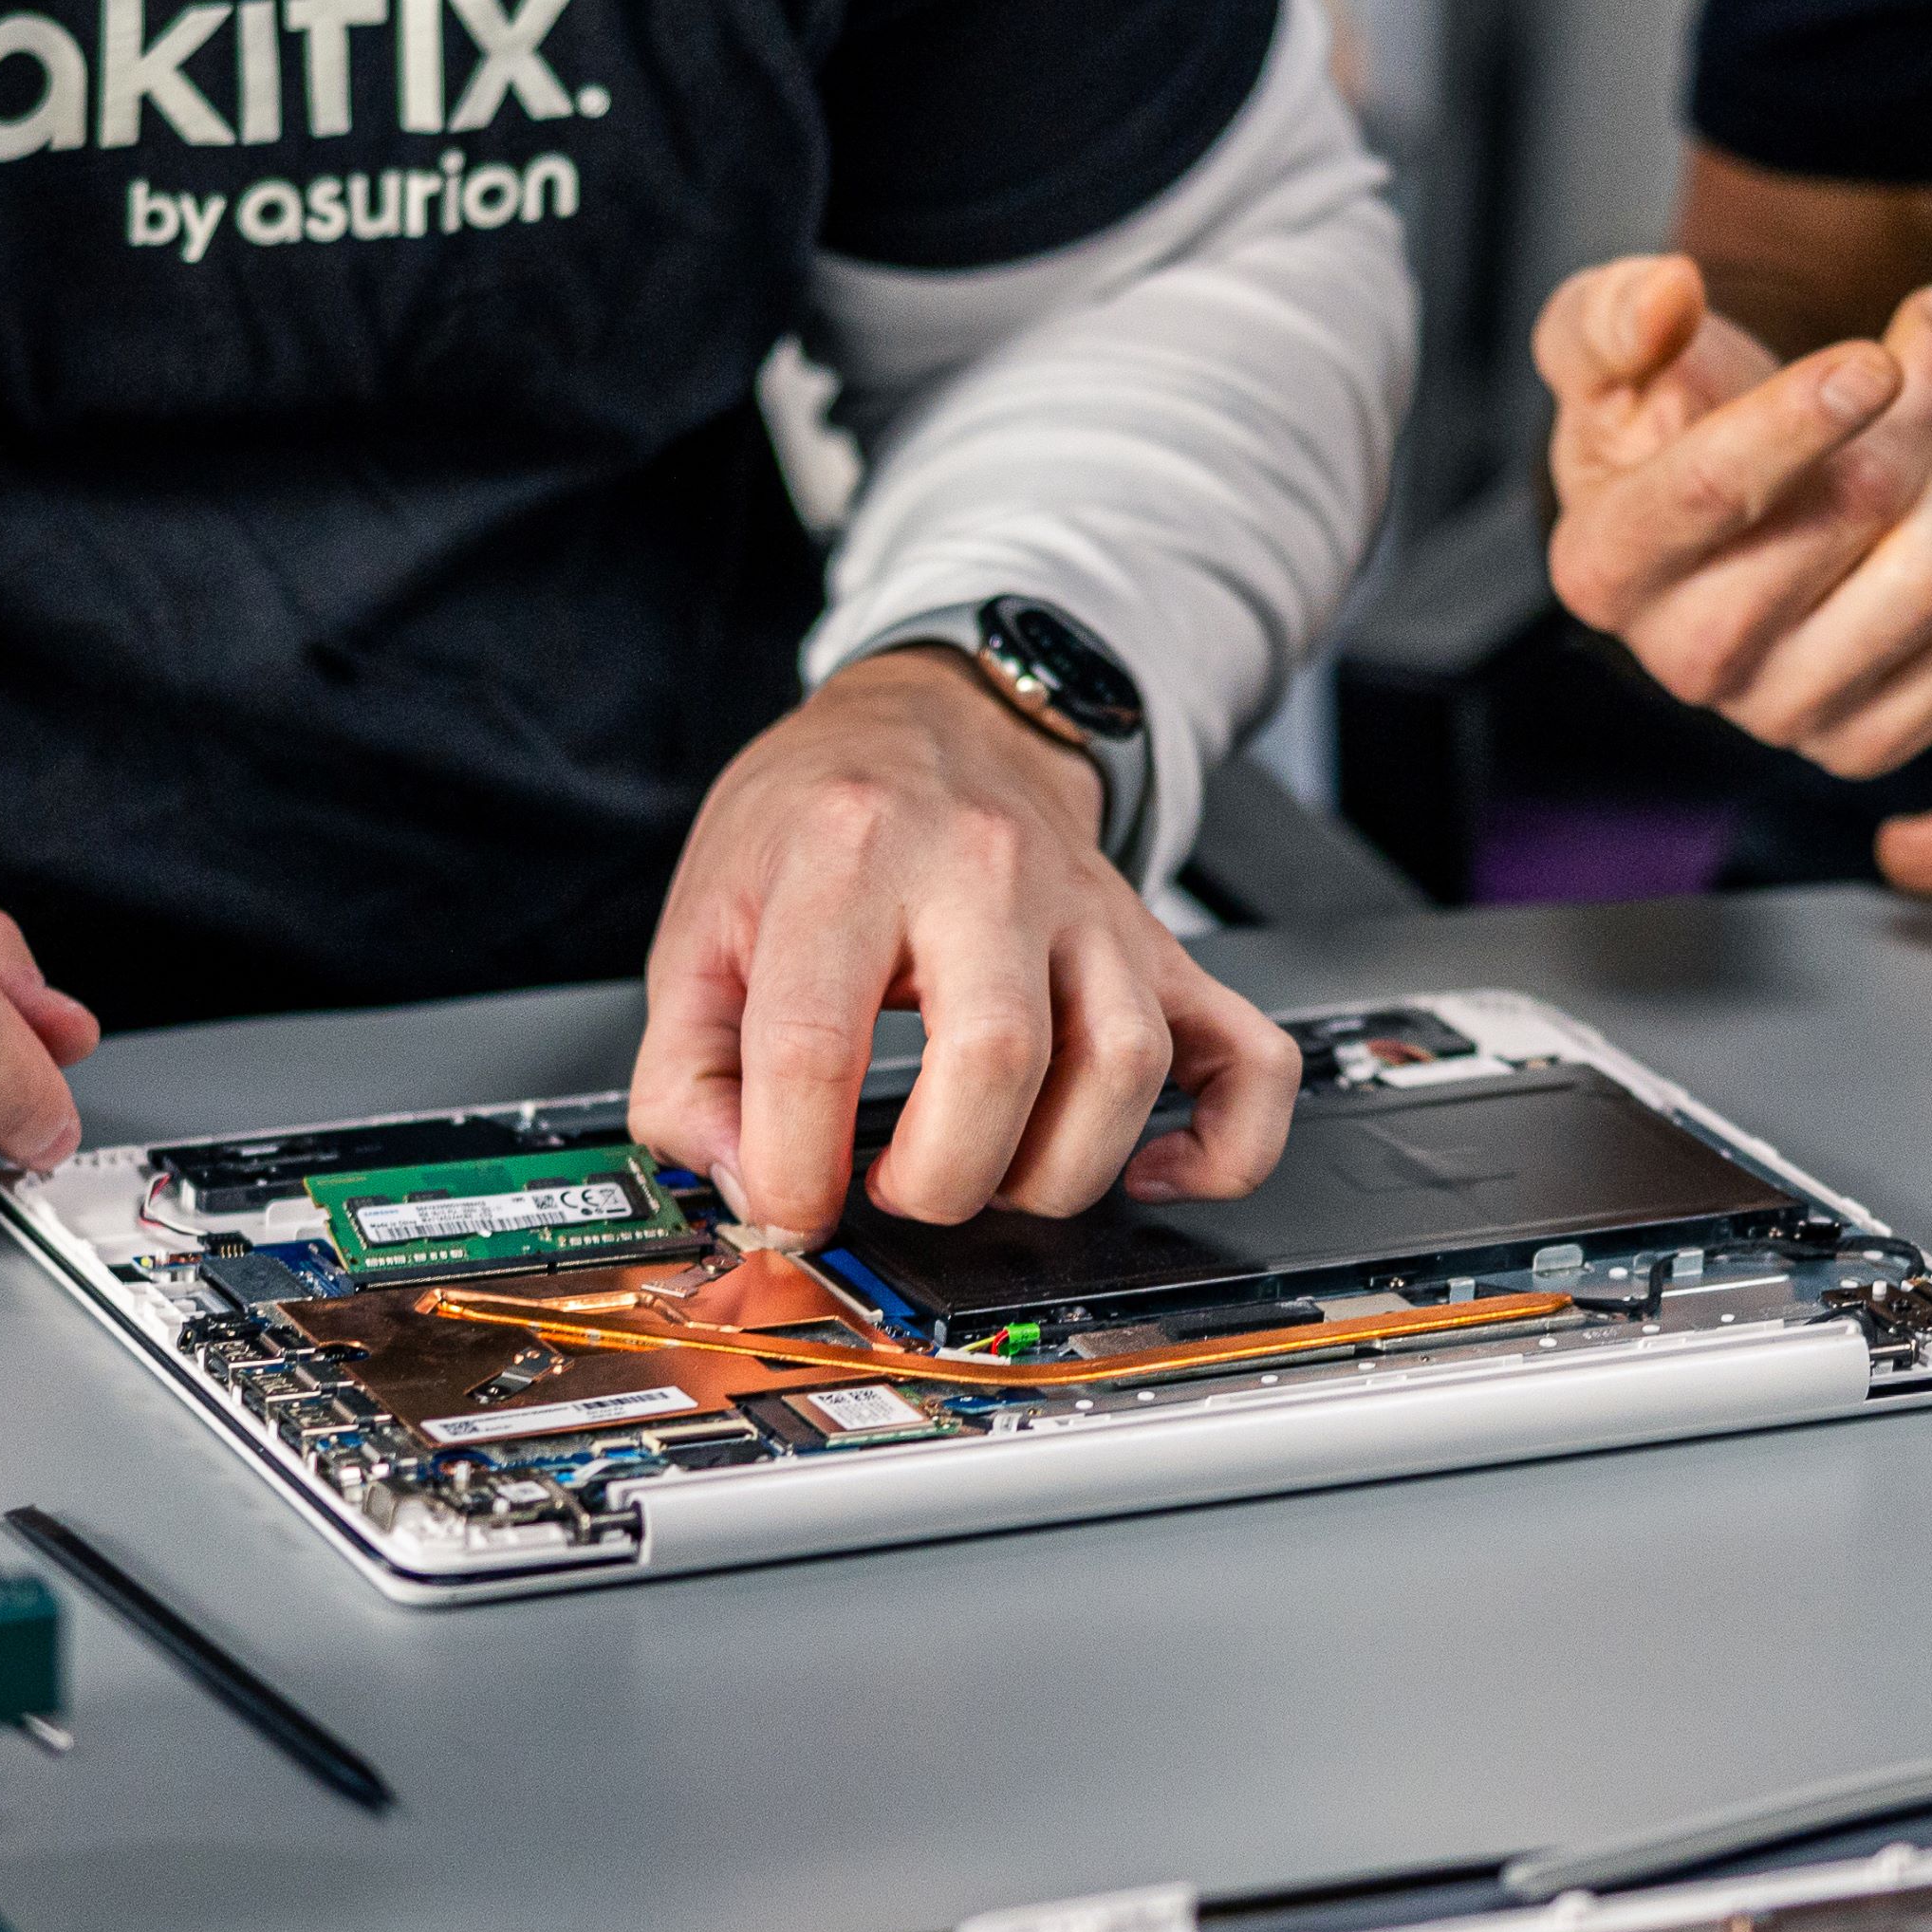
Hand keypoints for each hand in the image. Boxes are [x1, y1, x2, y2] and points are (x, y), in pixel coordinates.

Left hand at [628, 652, 1296, 1247]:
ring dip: (1056, 1171)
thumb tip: (740, 1188)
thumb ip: (684, 1074)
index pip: (814, 1042)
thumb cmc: (817, 827)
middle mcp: (983, 873)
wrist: (934, 721)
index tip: (788, 1211)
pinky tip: (1145, 1170)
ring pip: (1124, 1067)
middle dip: (937, 1178)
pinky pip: (1247, 1061)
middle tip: (893, 1192)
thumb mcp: (700, 927)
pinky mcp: (1161, 950)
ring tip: (991, 1173)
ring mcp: (1090, 910)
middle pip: (995, 1057)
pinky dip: (1220, 1148)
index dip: (792, 1169)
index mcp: (847, 857)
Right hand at [1537, 257, 1931, 774]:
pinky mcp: (1865, 743)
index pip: (1711, 489)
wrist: (1726, 507)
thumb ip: (1616, 312)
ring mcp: (1778, 714)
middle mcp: (1684, 658)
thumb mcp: (1604, 344)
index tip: (1877, 356)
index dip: (1804, 416)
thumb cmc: (1665, 417)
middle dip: (1924, 400)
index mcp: (1604, 566)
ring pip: (1930, 581)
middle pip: (1850, 512)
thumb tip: (1670, 293)